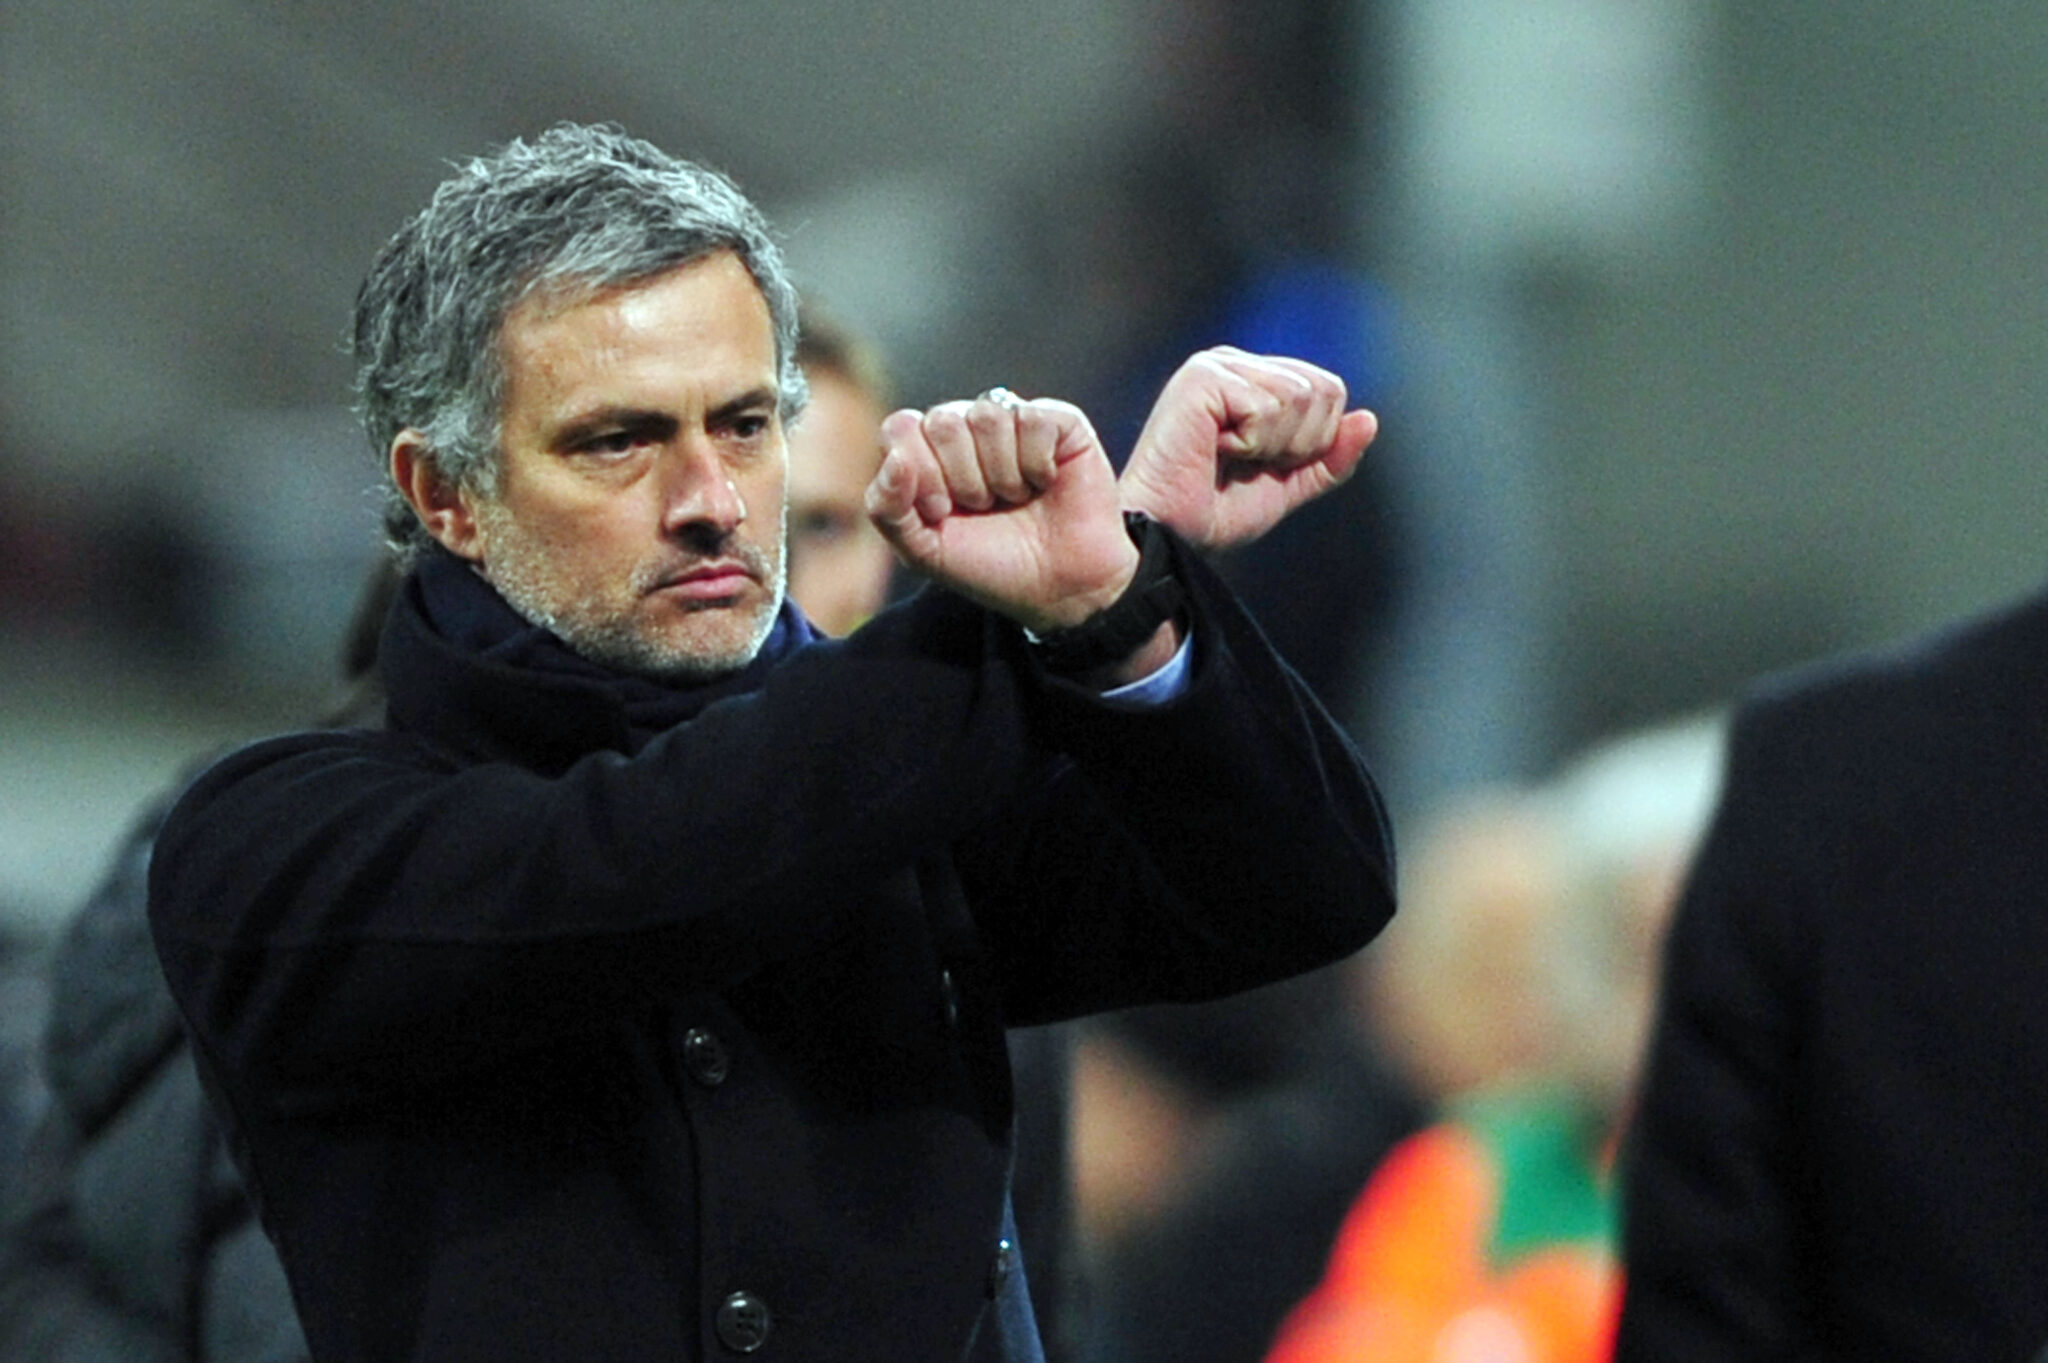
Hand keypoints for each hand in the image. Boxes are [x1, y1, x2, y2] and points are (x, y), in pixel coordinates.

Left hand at [866, 391, 1139, 634]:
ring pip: (988, 416)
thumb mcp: (923, 551)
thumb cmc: (989, 565)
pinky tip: (1046, 483)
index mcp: (928, 450)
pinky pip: (1033, 420)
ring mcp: (1013, 421)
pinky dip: (1037, 464)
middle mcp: (968, 428)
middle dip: (963, 480)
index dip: (921, 473)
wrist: (1056, 590)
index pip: (900, 428)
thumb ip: (887, 510)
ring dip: (1002, 475)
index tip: (942, 512)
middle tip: (985, 508)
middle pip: (943, 422)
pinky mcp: (1060, 422)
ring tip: (1017, 498)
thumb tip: (894, 459)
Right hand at [1118, 346, 1378, 549]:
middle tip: (1245, 464)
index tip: (1261, 464)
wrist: (1167, 537)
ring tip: (1227, 457)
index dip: (1311, 443)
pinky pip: (1268, 407)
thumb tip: (1369, 420)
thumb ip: (1329, 456)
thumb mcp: (1287, 486)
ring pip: (1300, 397)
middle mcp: (1234, 361)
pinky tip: (1213, 450)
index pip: (1329, 392)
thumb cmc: (1211, 512)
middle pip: (1323, 390)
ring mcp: (1216, 365)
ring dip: (1272, 445)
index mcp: (1253, 377)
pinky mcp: (1201, 378)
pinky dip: (1250, 444)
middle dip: (1297, 444)